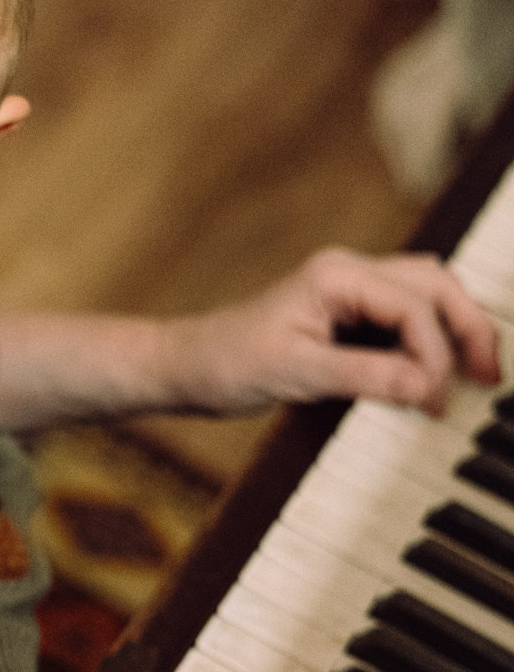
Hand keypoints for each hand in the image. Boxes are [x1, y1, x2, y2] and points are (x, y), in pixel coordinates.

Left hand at [173, 249, 499, 415]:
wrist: (187, 368)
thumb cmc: (227, 362)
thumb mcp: (297, 373)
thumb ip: (366, 376)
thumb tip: (426, 386)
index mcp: (337, 276)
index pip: (412, 305)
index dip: (433, 352)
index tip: (434, 397)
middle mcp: (350, 274)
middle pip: (435, 285)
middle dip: (467, 326)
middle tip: (488, 375)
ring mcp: (350, 293)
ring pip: (425, 296)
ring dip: (454, 330)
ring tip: (475, 374)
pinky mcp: (347, 318)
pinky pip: (404, 320)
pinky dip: (428, 343)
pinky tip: (437, 375)